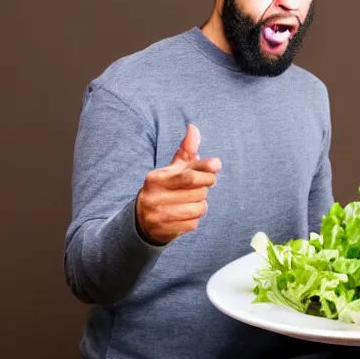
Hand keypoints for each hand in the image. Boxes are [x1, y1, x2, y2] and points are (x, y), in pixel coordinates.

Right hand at [135, 124, 221, 244]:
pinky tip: (185, 216)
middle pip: (198, 191)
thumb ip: (185, 151)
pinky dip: (194, 220)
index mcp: (157, 178)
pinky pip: (193, 224)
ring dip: (200, 206)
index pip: (188, 174)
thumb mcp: (171, 169)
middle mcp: (155, 196)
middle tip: (198, 189)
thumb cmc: (164, 189)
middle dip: (203, 189)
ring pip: (198, 208)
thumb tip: (193, 128)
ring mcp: (158, 215)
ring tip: (191, 202)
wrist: (142, 221)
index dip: (206, 170)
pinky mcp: (164, 230)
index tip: (217, 165)